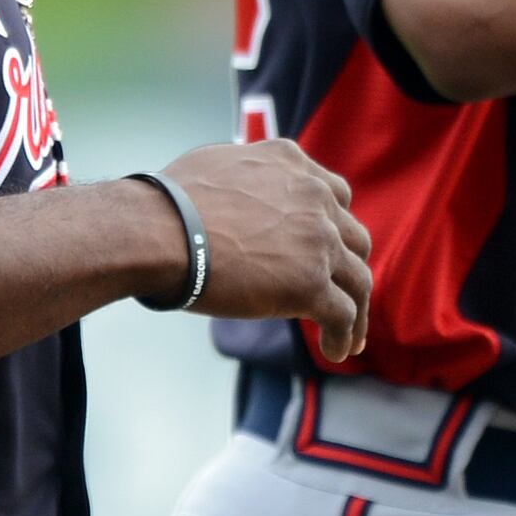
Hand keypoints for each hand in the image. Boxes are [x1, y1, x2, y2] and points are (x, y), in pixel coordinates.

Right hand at [161, 139, 371, 361]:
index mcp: (292, 164)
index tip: (329, 250)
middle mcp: (314, 197)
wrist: (157, 231)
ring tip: (349, 337)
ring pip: (358, 282)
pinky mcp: (309, 284)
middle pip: (354, 239)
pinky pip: (343, 315)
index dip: (335, 227)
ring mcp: (317, 241)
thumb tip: (242, 193)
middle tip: (341, 294)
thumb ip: (251, 179)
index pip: (336, 196)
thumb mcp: (221, 164)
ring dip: (356, 311)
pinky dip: (344, 335)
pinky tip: (335, 351)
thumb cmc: (169, 203)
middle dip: (349, 269)